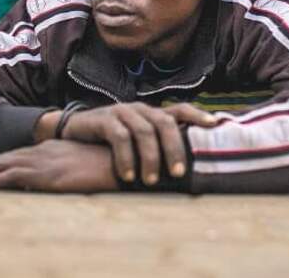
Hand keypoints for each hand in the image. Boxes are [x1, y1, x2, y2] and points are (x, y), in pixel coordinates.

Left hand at [0, 140, 117, 192]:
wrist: (123, 158)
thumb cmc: (110, 163)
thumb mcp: (84, 164)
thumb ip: (68, 168)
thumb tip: (56, 179)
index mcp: (52, 148)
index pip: (19, 155)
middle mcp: (44, 151)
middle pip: (6, 158)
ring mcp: (45, 161)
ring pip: (4, 165)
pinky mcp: (47, 173)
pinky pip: (14, 175)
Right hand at [60, 102, 217, 186]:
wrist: (73, 131)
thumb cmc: (110, 141)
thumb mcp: (135, 140)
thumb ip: (156, 146)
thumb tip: (186, 169)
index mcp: (151, 113)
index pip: (179, 109)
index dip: (198, 115)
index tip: (216, 124)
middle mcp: (140, 109)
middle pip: (165, 122)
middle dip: (174, 147)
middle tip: (178, 173)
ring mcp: (122, 112)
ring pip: (144, 131)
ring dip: (150, 157)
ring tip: (151, 181)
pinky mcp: (104, 119)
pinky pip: (119, 137)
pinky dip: (126, 157)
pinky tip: (128, 175)